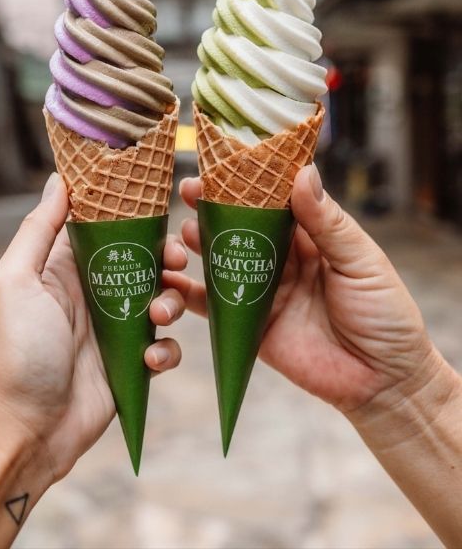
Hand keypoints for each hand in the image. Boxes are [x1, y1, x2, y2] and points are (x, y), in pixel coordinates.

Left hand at [0, 173, 185, 481]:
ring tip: (158, 317)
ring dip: (171, 301)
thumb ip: (40, 230)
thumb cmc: (14, 352)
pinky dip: (167, 350)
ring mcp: (115, 327)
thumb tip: (60, 179)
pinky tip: (151, 360)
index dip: (133, 210)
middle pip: (144, 257)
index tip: (159, 198)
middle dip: (167, 254)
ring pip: (163, 297)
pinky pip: (166, 345)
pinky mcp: (132, 362)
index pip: (106, 224)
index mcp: (65, 265)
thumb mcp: (15, 281)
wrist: (25, 429)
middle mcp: (93, 290)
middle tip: (178, 258)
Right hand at [171, 165, 441, 415]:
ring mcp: (261, 290)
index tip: (213, 170)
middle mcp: (279, 257)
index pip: (268, 200)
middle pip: (235, 227)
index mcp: (308, 235)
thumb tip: (303, 172)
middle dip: (207, 211)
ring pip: (216, 262)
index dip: (240, 184)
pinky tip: (167, 288)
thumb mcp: (361, 263)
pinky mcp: (247, 326)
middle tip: (188, 199)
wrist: (382, 382)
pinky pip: (210, 307)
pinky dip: (185, 298)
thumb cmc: (385, 314)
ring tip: (178, 243)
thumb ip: (328, 223)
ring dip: (191, 249)